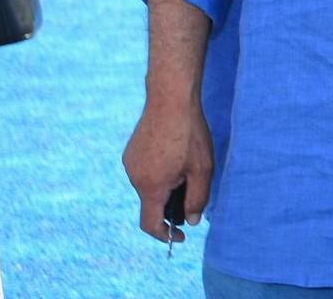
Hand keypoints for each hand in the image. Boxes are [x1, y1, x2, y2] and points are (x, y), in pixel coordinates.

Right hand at [123, 98, 213, 244]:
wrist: (170, 97)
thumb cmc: (190, 133)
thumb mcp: (202, 169)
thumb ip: (197, 199)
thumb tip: (191, 220)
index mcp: (151, 186)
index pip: (150, 224)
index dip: (165, 235)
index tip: (181, 235)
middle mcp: (134, 177)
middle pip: (152, 202)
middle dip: (171, 202)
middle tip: (192, 183)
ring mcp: (130, 163)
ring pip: (149, 185)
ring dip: (166, 184)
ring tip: (185, 161)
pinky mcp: (130, 152)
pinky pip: (145, 170)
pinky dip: (159, 171)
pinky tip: (174, 151)